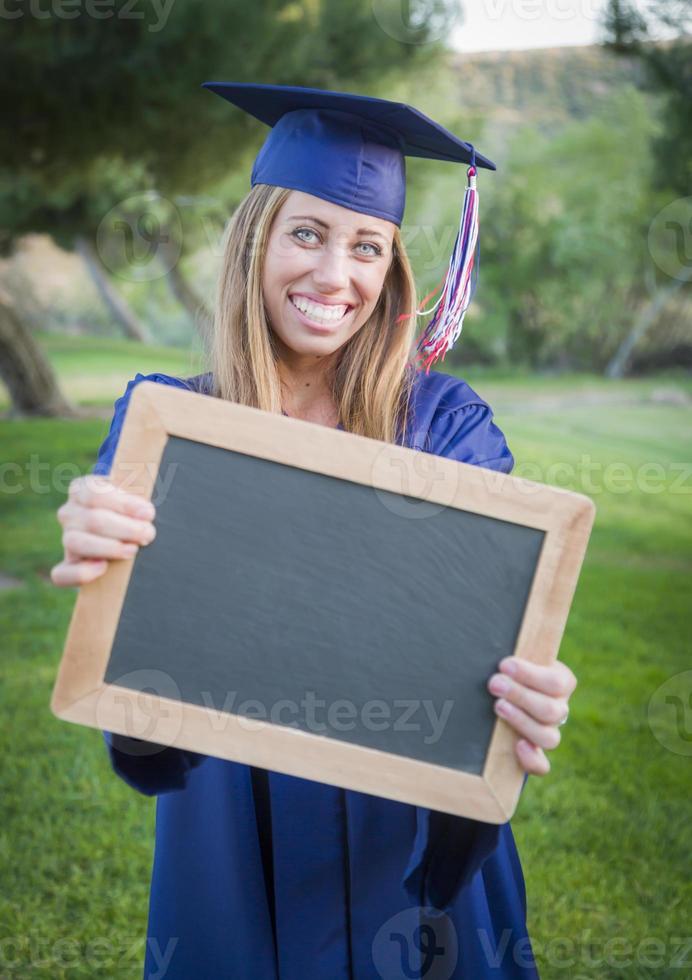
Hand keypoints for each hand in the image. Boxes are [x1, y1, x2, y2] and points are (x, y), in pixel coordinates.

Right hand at [50, 474, 156, 587]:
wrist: (123, 533)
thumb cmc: (131, 512)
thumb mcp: (132, 499)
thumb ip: (136, 502)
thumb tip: (144, 513)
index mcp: (81, 490)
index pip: (95, 493)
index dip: (124, 504)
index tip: (147, 513)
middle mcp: (69, 513)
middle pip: (93, 520)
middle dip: (126, 529)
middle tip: (147, 534)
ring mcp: (66, 539)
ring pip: (77, 543)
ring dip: (109, 548)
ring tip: (132, 550)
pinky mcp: (68, 564)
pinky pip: (62, 574)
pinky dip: (82, 573)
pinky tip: (103, 568)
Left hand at [486, 656, 576, 775]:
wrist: (502, 687)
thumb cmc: (509, 668)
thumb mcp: (516, 658)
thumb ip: (514, 657)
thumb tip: (493, 645)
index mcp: (561, 682)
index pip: (557, 682)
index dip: (530, 675)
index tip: (504, 664)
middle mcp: (559, 708)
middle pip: (551, 710)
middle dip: (520, 696)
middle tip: (494, 684)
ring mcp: (549, 731)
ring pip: (549, 737)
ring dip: (522, 721)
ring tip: (498, 706)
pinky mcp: (535, 752)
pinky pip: (542, 765)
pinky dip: (531, 759)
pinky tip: (517, 745)